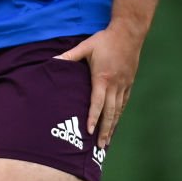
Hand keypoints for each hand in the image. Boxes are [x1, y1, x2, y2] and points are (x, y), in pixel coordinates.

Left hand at [54, 27, 141, 147]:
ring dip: (113, 126)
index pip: (97, 103)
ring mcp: (124, 85)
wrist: (128, 33)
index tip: (89, 131)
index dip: (93, 118)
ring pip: (118, 110)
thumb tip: (52, 60)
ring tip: (108, 141)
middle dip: (105, 130)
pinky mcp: (129, 83)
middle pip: (110, 112)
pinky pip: (124, 103)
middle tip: (101, 146)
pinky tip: (116, 122)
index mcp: (102, 78)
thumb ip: (69, 56)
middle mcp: (115, 85)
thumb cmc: (104, 40)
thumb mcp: (85, 46)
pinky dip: (120, 114)